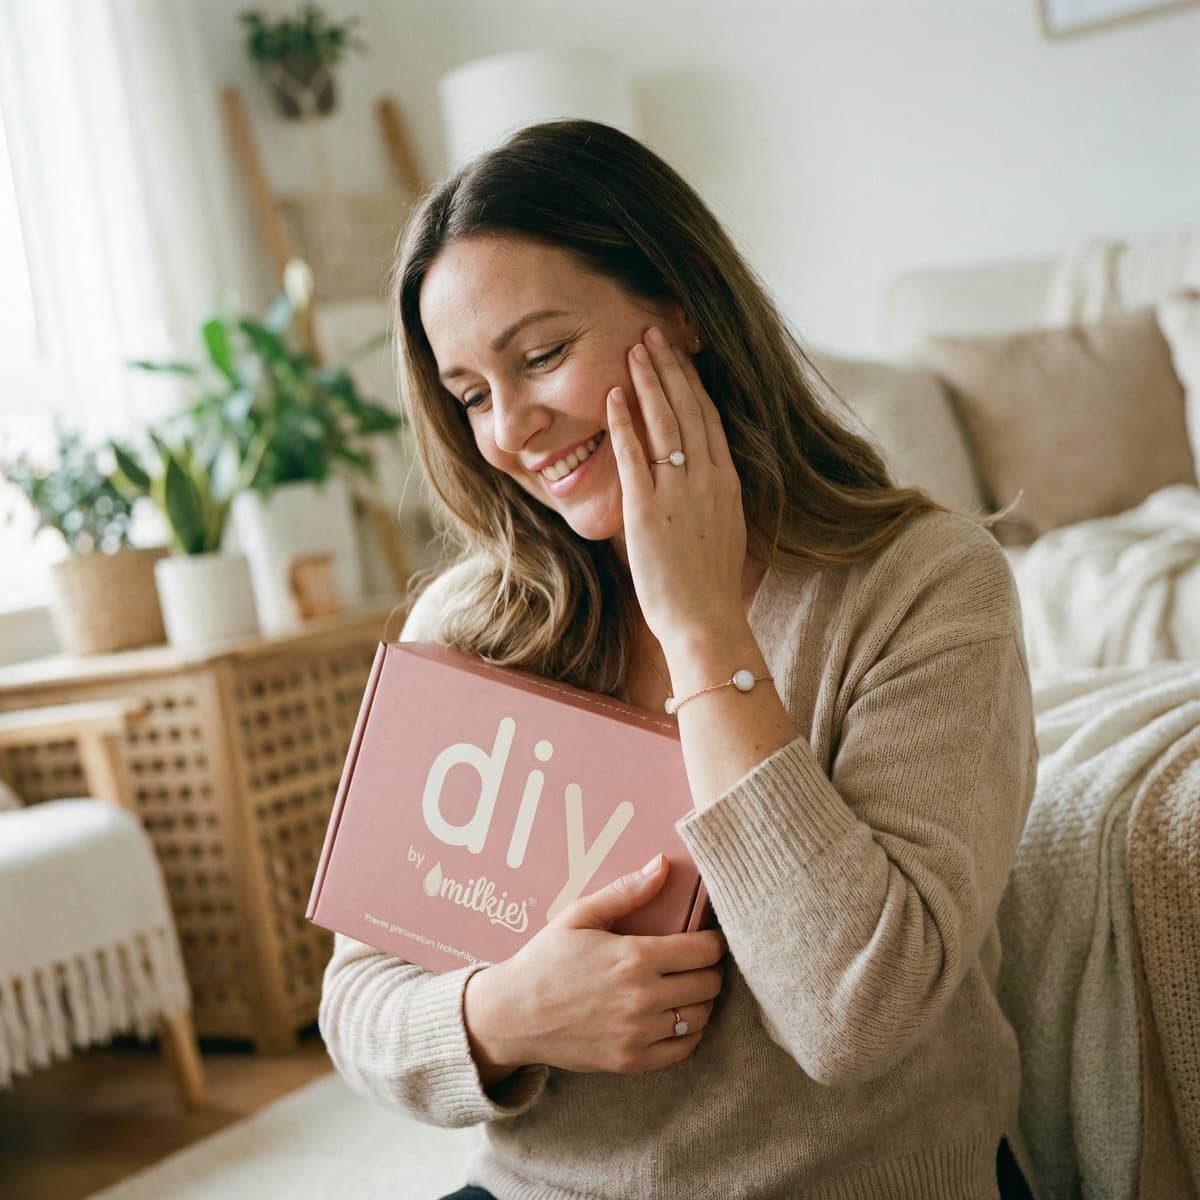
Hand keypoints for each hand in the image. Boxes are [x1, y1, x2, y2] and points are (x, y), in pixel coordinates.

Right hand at [464, 855, 725, 1079]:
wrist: (513, 1015)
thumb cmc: (546, 960)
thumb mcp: (579, 915)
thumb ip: (626, 891)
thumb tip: (662, 865)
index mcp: (634, 957)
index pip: (704, 950)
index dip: (713, 941)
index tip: (708, 937)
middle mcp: (642, 997)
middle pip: (710, 983)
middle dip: (711, 968)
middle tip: (699, 961)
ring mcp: (638, 1034)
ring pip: (701, 1017)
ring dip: (702, 1000)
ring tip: (687, 986)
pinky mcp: (632, 1061)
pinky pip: (684, 1049)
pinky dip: (690, 1032)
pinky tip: (677, 1016)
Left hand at [606, 327, 747, 650]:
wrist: (705, 620)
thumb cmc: (710, 586)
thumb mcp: (723, 530)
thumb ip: (710, 498)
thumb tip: (698, 481)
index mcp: (727, 482)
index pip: (709, 419)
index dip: (692, 384)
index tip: (679, 357)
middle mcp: (707, 479)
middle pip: (689, 409)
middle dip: (671, 368)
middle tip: (653, 334)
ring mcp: (679, 492)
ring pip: (665, 422)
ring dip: (649, 381)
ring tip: (635, 348)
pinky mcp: (649, 510)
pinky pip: (635, 455)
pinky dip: (623, 422)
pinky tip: (613, 395)